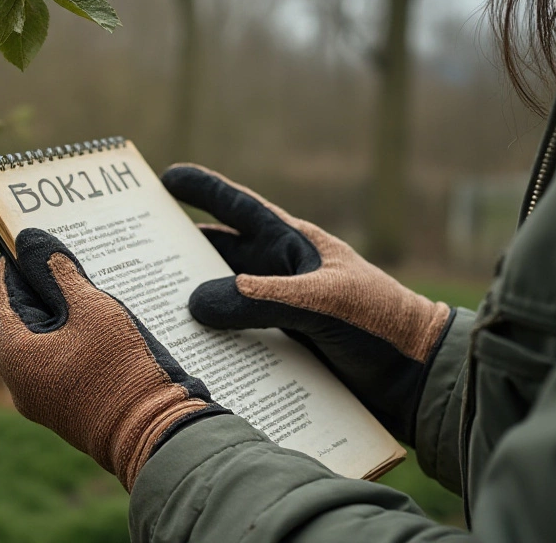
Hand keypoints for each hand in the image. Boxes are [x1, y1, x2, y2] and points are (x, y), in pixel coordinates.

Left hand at [0, 229, 225, 489]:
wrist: (153, 433)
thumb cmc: (122, 368)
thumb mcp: (94, 308)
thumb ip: (61, 273)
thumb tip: (35, 243)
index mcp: (14, 353)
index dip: (6, 267)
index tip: (16, 242)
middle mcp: (15, 379)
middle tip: (5, 264)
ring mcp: (34, 397)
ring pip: (14, 348)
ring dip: (21, 316)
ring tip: (38, 285)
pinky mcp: (56, 406)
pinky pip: (36, 364)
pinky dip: (39, 338)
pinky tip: (63, 320)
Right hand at [161, 164, 454, 443]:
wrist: (420, 379)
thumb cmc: (379, 324)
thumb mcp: (319, 303)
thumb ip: (258, 299)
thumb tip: (194, 302)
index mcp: (295, 247)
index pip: (241, 209)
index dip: (205, 190)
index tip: (166, 176)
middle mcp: (283, 275)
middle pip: (222, 256)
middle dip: (182, 252)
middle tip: (136, 250)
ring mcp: (283, 312)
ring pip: (225, 300)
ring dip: (193, 303)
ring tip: (147, 306)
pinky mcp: (285, 349)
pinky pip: (238, 340)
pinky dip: (212, 343)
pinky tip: (186, 353)